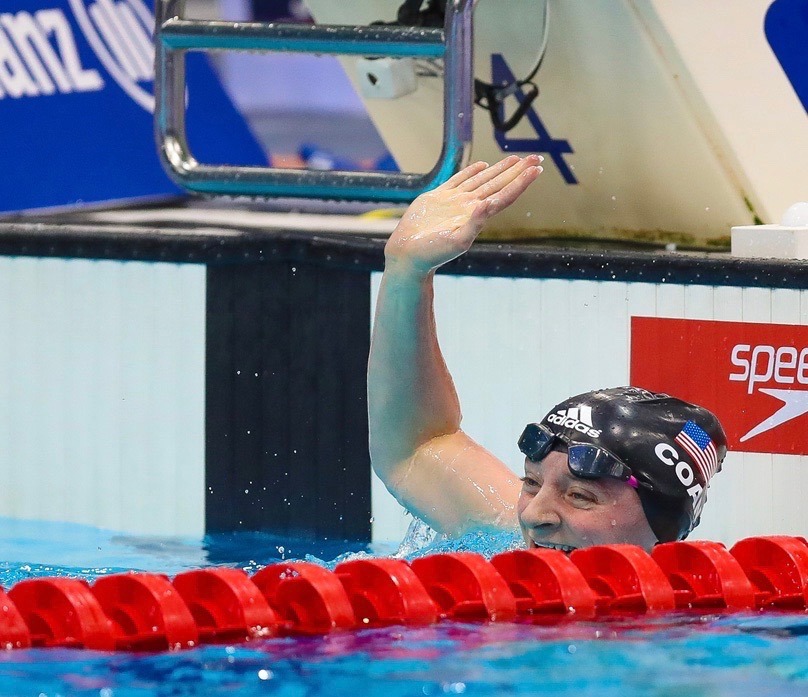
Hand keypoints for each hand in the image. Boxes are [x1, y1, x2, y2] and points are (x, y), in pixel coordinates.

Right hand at [385, 155, 542, 272]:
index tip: (537, 169)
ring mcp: (455, 201)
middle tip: (535, 157)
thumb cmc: (432, 253)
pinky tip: (483, 165)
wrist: (408, 255)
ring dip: (500, 169)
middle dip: (518, 171)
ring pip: (482, 180)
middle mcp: (469, 207)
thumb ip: (474, 223)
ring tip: (515, 158)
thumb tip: (487, 205)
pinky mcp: (438, 197)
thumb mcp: (456, 241)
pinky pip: (459, 179)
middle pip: (499, 184)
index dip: (521, 182)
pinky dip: (472, 171)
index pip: (505, 195)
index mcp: (477, 216)